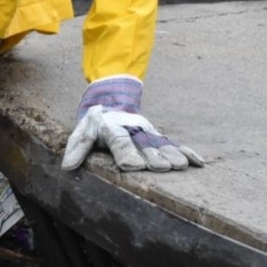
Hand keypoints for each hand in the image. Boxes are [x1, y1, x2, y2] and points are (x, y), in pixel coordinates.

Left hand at [60, 76, 204, 171]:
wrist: (110, 98)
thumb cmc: (94, 122)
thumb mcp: (81, 132)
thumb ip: (76, 148)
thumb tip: (67, 166)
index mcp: (111, 128)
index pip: (119, 141)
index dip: (125, 153)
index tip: (133, 165)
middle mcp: (132, 129)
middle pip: (144, 144)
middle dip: (153, 156)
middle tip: (162, 168)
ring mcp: (147, 131)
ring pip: (161, 144)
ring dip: (172, 154)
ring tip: (181, 166)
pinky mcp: (157, 135)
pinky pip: (174, 143)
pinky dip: (187, 152)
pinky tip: (199, 163)